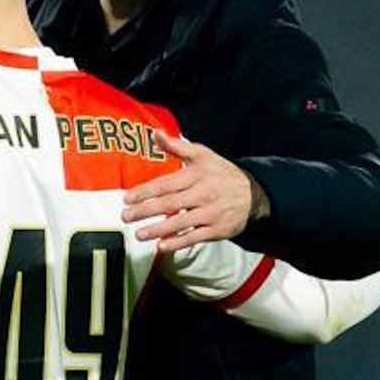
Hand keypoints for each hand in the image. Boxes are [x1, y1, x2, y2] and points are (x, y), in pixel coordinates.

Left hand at [122, 131, 269, 252]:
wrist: (253, 193)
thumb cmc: (221, 172)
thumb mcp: (201, 154)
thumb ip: (176, 146)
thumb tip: (155, 133)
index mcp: (196, 175)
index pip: (166, 184)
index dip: (145, 191)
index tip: (128, 198)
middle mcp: (203, 194)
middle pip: (170, 203)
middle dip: (145, 211)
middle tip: (126, 216)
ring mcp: (210, 213)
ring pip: (180, 222)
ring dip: (158, 229)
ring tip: (139, 234)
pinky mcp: (216, 230)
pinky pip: (194, 237)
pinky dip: (178, 242)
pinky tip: (162, 246)